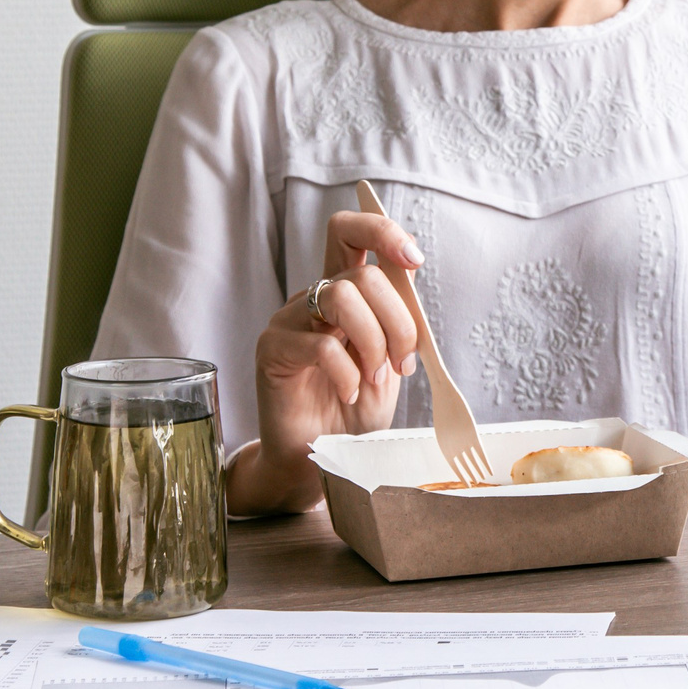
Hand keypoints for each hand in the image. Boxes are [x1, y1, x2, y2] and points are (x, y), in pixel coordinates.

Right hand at [225, 209, 424, 513]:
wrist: (318, 456)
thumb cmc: (354, 409)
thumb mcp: (390, 361)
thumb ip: (398, 320)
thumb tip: (411, 273)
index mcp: (344, 292)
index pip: (350, 233)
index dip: (383, 232)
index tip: (415, 260)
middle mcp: (313, 298)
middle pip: (360, 273)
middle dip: (397, 319)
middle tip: (402, 362)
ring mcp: (289, 321)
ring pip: (341, 297)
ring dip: (373, 341)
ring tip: (374, 378)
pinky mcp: (272, 349)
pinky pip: (321, 345)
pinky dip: (347, 373)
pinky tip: (350, 393)